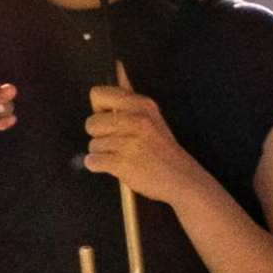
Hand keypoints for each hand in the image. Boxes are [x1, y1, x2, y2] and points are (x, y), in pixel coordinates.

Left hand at [80, 82, 209, 207]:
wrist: (182, 178)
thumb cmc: (161, 150)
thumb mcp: (151, 118)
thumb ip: (127, 108)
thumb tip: (101, 96)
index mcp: (141, 105)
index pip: (98, 94)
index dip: (98, 109)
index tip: (108, 120)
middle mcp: (135, 120)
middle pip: (91, 122)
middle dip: (99, 135)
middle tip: (119, 144)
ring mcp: (128, 142)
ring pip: (93, 144)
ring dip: (103, 153)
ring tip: (124, 156)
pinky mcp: (122, 162)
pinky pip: (92, 161)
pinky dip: (98, 166)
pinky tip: (115, 166)